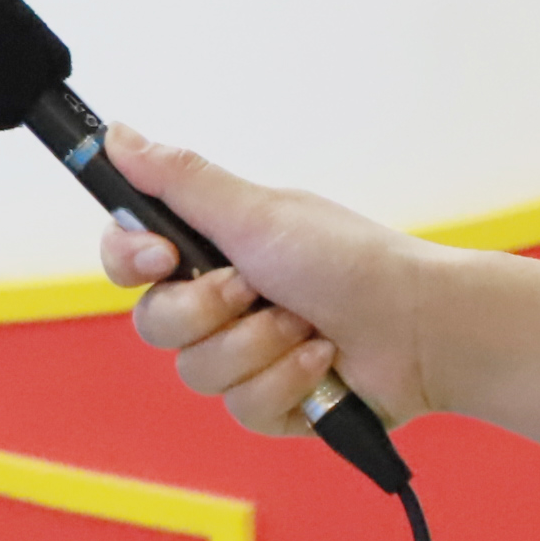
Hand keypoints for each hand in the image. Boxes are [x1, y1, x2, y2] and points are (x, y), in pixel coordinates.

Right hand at [99, 126, 450, 432]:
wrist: (425, 327)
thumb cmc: (351, 260)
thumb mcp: (258, 213)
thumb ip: (180, 179)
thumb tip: (114, 133)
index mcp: (207, 250)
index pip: (126, 258)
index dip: (129, 260)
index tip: (162, 256)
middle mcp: (217, 303)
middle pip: (153, 323)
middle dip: (209, 311)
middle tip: (255, 288)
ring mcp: (242, 355)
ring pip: (196, 372)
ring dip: (258, 346)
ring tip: (306, 327)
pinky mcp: (270, 403)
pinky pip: (241, 408)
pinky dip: (288, 380)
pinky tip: (322, 360)